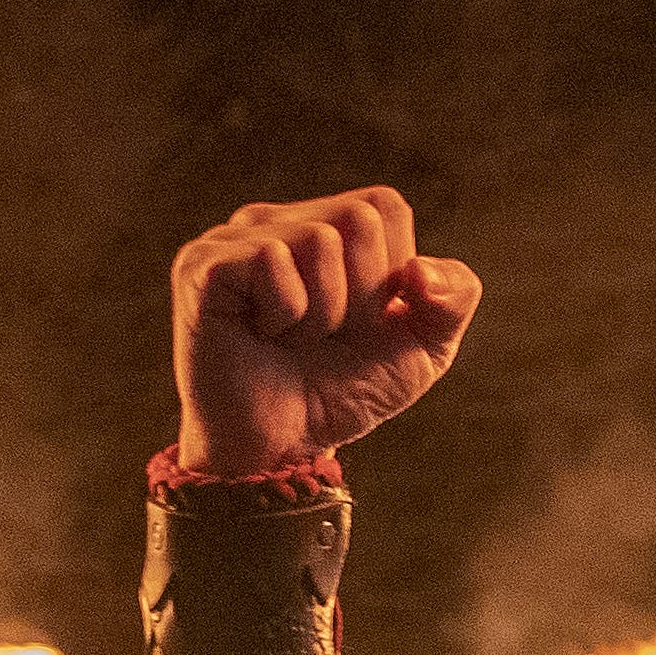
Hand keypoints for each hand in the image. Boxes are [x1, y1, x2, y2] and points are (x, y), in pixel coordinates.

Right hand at [170, 190, 480, 473]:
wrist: (281, 448)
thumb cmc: (343, 392)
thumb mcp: (421, 350)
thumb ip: (452, 299)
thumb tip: (420, 268)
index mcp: (325, 223)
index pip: (384, 206)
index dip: (389, 275)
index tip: (359, 321)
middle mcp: (278, 219)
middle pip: (358, 219)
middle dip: (360, 296)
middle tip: (322, 335)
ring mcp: (235, 237)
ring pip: (319, 240)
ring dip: (321, 312)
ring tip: (290, 339)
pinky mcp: (203, 265)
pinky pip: (271, 260)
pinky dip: (284, 314)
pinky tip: (260, 336)